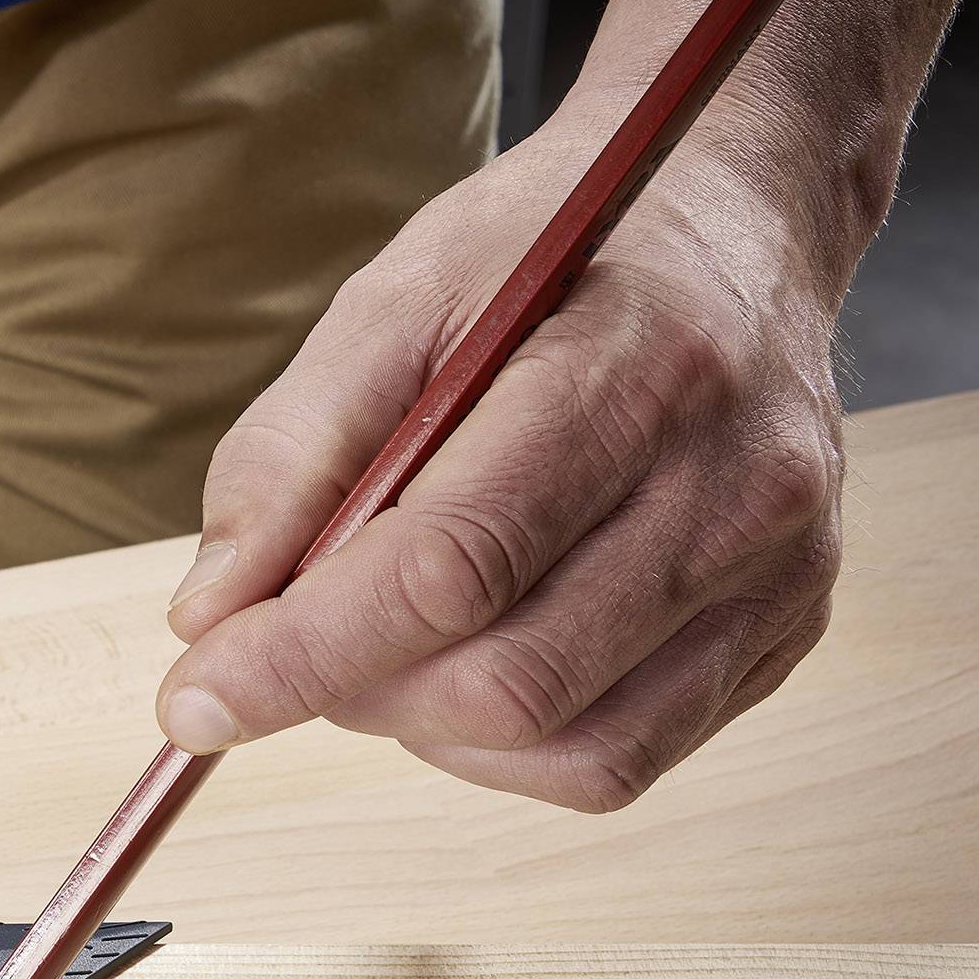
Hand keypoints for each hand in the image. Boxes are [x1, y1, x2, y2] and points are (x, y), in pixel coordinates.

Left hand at [158, 123, 846, 810]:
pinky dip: (511, 744)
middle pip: (510, 681)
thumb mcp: (396, 300)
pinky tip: (477, 656)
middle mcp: (736, 487)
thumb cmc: (554, 256)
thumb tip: (208, 619)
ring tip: (393, 636)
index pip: (451, 569)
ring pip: (568, 747)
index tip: (193, 698)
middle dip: (359, 689)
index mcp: (636, 373)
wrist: (735, 220)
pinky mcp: (786, 631)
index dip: (304, 655)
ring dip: (430, 727)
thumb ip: (292, 454)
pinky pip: (620, 758)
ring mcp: (779, 572)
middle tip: (299, 637)